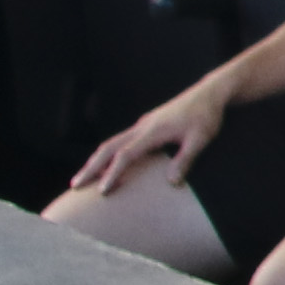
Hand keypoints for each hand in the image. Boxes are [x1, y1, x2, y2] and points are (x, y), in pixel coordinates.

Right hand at [68, 84, 220, 196]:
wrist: (209, 93)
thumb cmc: (207, 116)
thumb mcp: (201, 139)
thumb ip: (186, 160)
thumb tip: (172, 183)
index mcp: (153, 131)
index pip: (126, 154)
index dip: (113, 173)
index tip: (102, 190)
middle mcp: (142, 126)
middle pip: (109, 147)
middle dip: (91, 166)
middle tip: (75, 185)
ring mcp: (143, 125)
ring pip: (112, 142)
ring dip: (97, 160)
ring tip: (85, 178)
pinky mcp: (146, 125)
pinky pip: (121, 141)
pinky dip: (109, 154)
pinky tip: (108, 165)